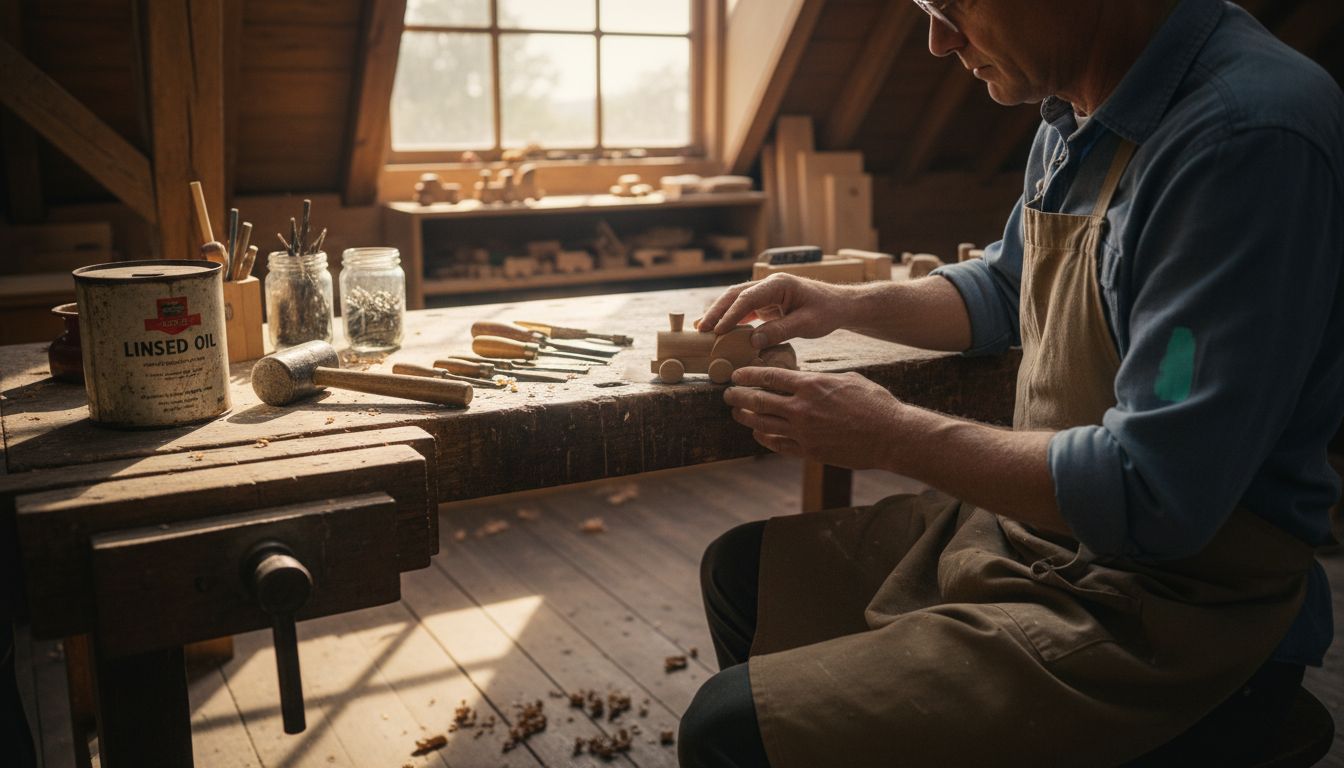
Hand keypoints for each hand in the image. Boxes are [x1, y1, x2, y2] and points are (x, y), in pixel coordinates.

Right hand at [696, 273, 847, 348]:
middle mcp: (769, 285)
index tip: (718, 330)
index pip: (748, 297)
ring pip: (736, 300)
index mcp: (779, 284)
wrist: (839, 305)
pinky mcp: (766, 303)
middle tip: (701, 329)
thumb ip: (780, 331)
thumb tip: (753, 342)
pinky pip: (744, 309)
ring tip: (701, 329)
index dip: (731, 314)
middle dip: (717, 311)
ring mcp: (766, 292)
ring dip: (719, 313)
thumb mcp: (807, 324)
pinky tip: (718, 329)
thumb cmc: (827, 312)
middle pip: (735, 294)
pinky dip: (730, 319)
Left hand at [723, 366, 904, 469]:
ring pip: (763, 425)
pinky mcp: (809, 451)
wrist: (891, 436)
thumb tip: (804, 380)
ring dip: (745, 418)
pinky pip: (778, 445)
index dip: (748, 375)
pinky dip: (764, 438)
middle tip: (728, 394)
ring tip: (737, 413)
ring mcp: (804, 432)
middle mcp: (802, 408)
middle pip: (758, 401)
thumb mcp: (847, 380)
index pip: (769, 377)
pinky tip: (758, 434)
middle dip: (738, 397)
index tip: (736, 374)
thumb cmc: (874, 403)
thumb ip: (820, 381)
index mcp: (812, 385)